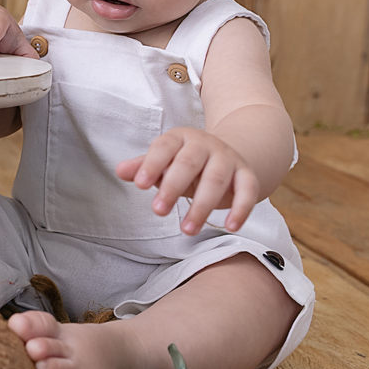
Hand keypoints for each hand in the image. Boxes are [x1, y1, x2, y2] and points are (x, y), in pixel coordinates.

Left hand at [116, 128, 259, 234]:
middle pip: (189, 164)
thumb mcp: (163, 162)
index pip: (164, 148)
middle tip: (158, 211)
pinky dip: (241, 209)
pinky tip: (230, 226)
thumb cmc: (186, 163)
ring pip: (216, 180)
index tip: (140, 185)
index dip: (152, 165)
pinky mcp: (247, 174)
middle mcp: (205, 145)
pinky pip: (248, 190)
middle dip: (173, 188)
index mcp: (180, 139)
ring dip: (202, 206)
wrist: (227, 154)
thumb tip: (120, 171)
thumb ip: (143, 167)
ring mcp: (228, 159)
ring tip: (187, 229)